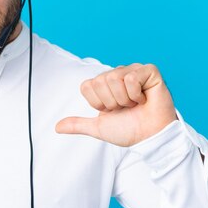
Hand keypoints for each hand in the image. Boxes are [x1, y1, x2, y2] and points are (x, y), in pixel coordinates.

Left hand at [55, 63, 176, 146]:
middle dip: (112, 101)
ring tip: (135, 103)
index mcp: (105, 83)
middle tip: (126, 108)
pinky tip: (144, 99)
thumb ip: (78, 124)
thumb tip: (57, 127)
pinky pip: (131, 78)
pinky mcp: (149, 71)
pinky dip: (136, 94)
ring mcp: (134, 70)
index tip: (111, 110)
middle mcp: (118, 74)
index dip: (97, 103)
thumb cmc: (129, 130)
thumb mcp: (98, 127)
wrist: (150, 137)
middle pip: (100, 81)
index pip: (87, 86)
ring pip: (114, 78)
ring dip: (124, 99)